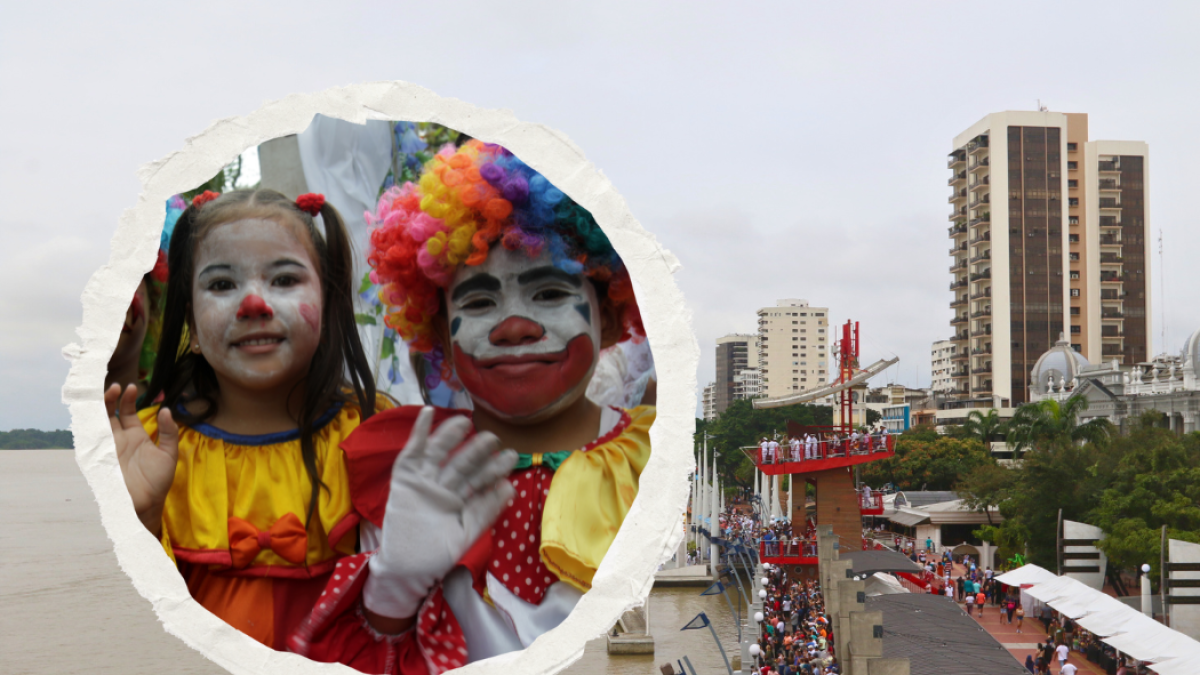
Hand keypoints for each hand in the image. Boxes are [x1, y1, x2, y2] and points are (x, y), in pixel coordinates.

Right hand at [105, 383, 178, 536]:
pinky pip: (90, 437)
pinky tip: (90, 410)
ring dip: (99, 407)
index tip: (132, 387)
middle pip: (109, 412)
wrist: (146, 503)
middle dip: (110, 398)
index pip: (127, 411)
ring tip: (106, 392)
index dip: (128, 398)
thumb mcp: (169, 453)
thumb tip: (167, 410)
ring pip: (98, 421)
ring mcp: (108, 446)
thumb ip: (169, 432)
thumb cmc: (158, 481)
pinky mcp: (99, 456)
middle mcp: (119, 438)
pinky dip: (87, 423)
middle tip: (116, 387)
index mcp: (135, 435)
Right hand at [365, 407, 516, 620]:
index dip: (494, 468)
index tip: (511, 456)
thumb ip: (486, 511)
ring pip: (439, 453)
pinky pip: (411, 452)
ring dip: (451, 436)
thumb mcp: (467, 533)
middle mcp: (443, 485)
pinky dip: (418, 433)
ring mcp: (423, 480)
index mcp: (460, 499)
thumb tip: (510, 488)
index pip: (479, 479)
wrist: (406, 569)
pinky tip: (427, 412)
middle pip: (462, 463)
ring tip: (465, 422)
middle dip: (477, 450)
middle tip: (493, 438)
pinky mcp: (404, 477)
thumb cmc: (437, 555)